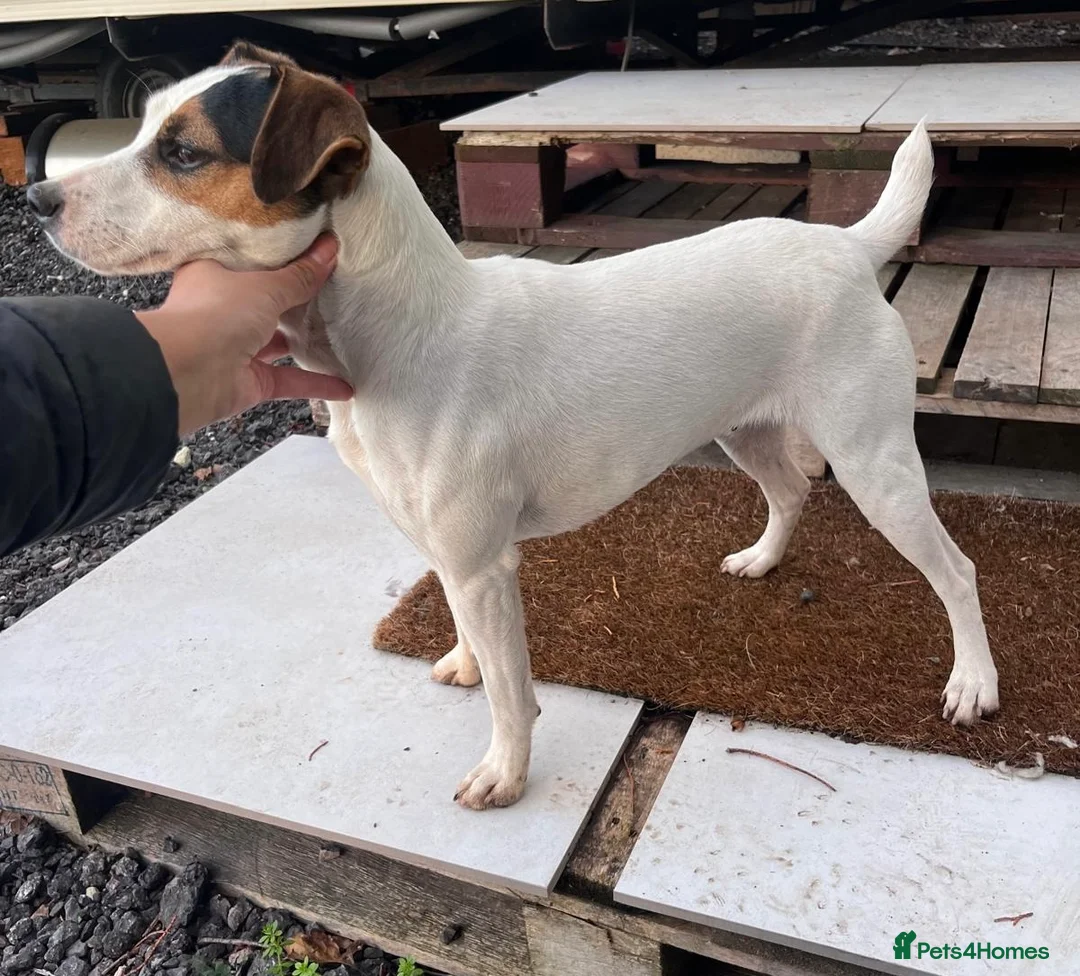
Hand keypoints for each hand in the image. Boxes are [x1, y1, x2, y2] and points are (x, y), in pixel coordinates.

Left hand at [136, 235, 352, 434]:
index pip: (249, 261)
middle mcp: (222, 311)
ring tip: (340, 331)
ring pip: (278, 342)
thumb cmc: (213, 314)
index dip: (278, 256)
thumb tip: (330, 250)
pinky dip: (317, 383)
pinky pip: (290, 380)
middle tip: (334, 287)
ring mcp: (235, 348)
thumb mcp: (265, 286)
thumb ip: (300, 276)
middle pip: (266, 302)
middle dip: (296, 300)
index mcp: (213, 275)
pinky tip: (346, 386)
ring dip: (306, 341)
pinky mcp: (250, 381)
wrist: (186, 374)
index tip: (310, 248)